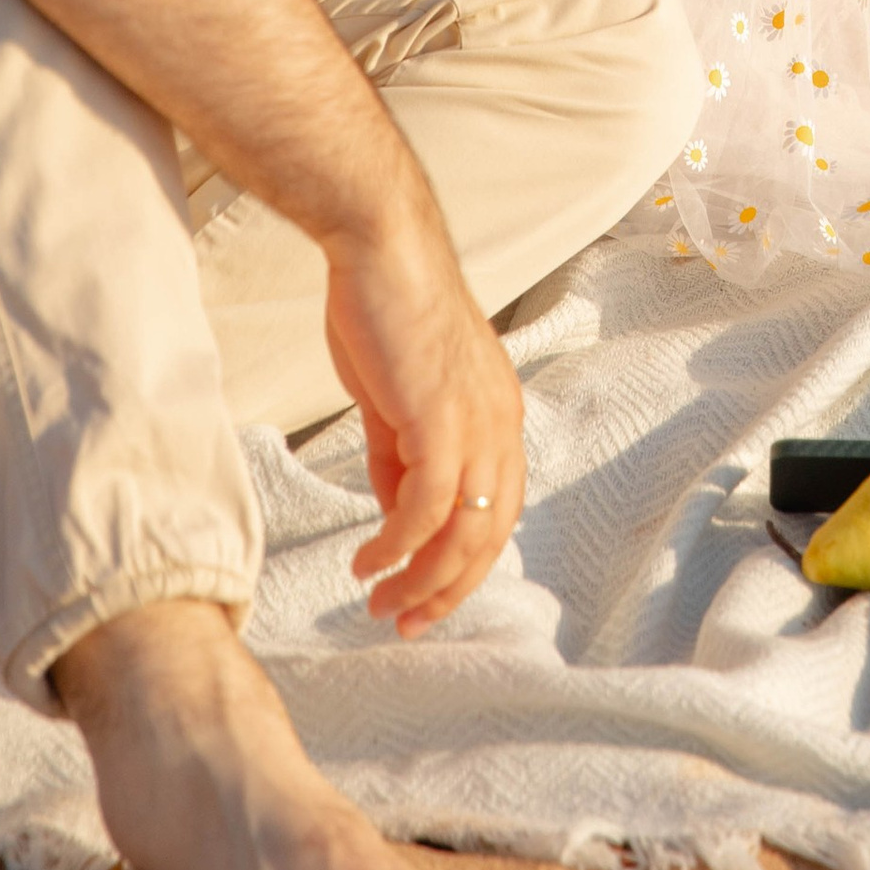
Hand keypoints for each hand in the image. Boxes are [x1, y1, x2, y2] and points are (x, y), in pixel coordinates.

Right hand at [325, 231, 527, 634]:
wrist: (380, 248)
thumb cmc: (385, 311)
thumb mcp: (398, 399)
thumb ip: (401, 457)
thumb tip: (395, 517)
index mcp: (498, 416)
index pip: (497, 512)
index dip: (464, 563)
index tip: (424, 597)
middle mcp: (501, 425)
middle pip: (490, 536)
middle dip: (447, 589)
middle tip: (405, 621)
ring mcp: (477, 424)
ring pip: (464, 533)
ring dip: (422, 580)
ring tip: (382, 604)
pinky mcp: (442, 421)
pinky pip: (426, 509)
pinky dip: (398, 546)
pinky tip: (368, 561)